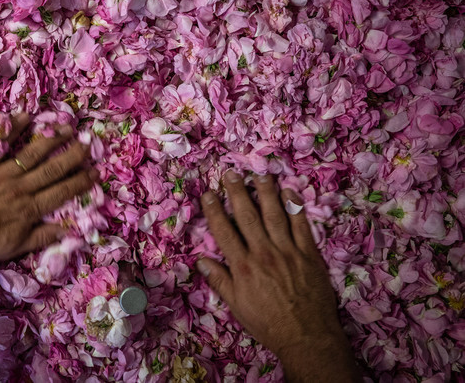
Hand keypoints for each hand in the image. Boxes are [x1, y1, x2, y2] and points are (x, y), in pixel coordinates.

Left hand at [0, 114, 96, 264]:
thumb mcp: (15, 247)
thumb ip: (42, 237)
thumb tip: (69, 229)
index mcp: (29, 209)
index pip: (62, 192)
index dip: (81, 182)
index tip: (96, 171)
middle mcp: (20, 188)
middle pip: (52, 169)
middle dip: (73, 155)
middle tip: (88, 143)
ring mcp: (1, 174)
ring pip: (31, 153)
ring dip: (51, 140)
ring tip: (67, 128)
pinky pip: (0, 144)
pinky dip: (13, 129)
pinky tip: (26, 116)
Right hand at [197, 172, 359, 381]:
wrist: (306, 336)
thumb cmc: (268, 323)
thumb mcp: (237, 306)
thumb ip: (220, 281)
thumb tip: (201, 260)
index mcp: (243, 267)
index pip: (224, 232)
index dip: (214, 211)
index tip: (208, 195)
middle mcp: (263, 253)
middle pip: (247, 216)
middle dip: (237, 192)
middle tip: (231, 174)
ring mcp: (288, 251)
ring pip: (274, 214)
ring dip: (266, 192)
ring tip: (259, 175)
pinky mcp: (308, 253)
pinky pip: (301, 225)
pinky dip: (295, 207)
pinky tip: (290, 192)